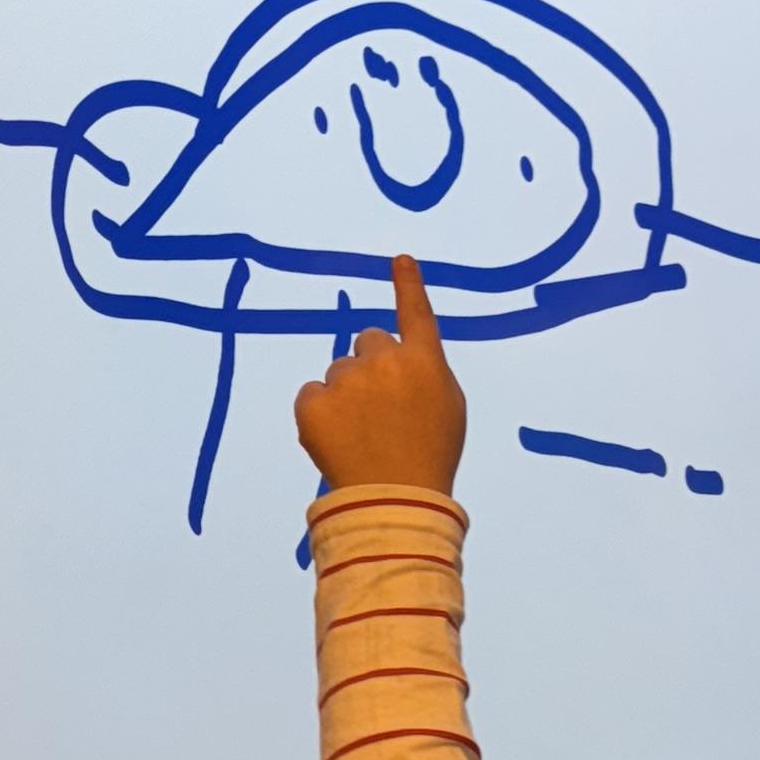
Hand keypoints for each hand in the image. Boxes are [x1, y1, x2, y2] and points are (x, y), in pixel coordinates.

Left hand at [293, 256, 466, 497]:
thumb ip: (426, 373)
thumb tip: (403, 360)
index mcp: (424, 361)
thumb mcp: (448, 409)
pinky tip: (337, 441)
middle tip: (380, 409)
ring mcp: (346, 380)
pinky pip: (311, 395)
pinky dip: (319, 414)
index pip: (415, 312)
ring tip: (361, 435)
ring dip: (345, 393)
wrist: (395, 500)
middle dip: (371, 365)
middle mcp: (385, 361)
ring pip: (338, 372)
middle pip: (368, 342)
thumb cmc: (430, 457)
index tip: (400, 260)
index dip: (408, 285)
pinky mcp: (313, 403)